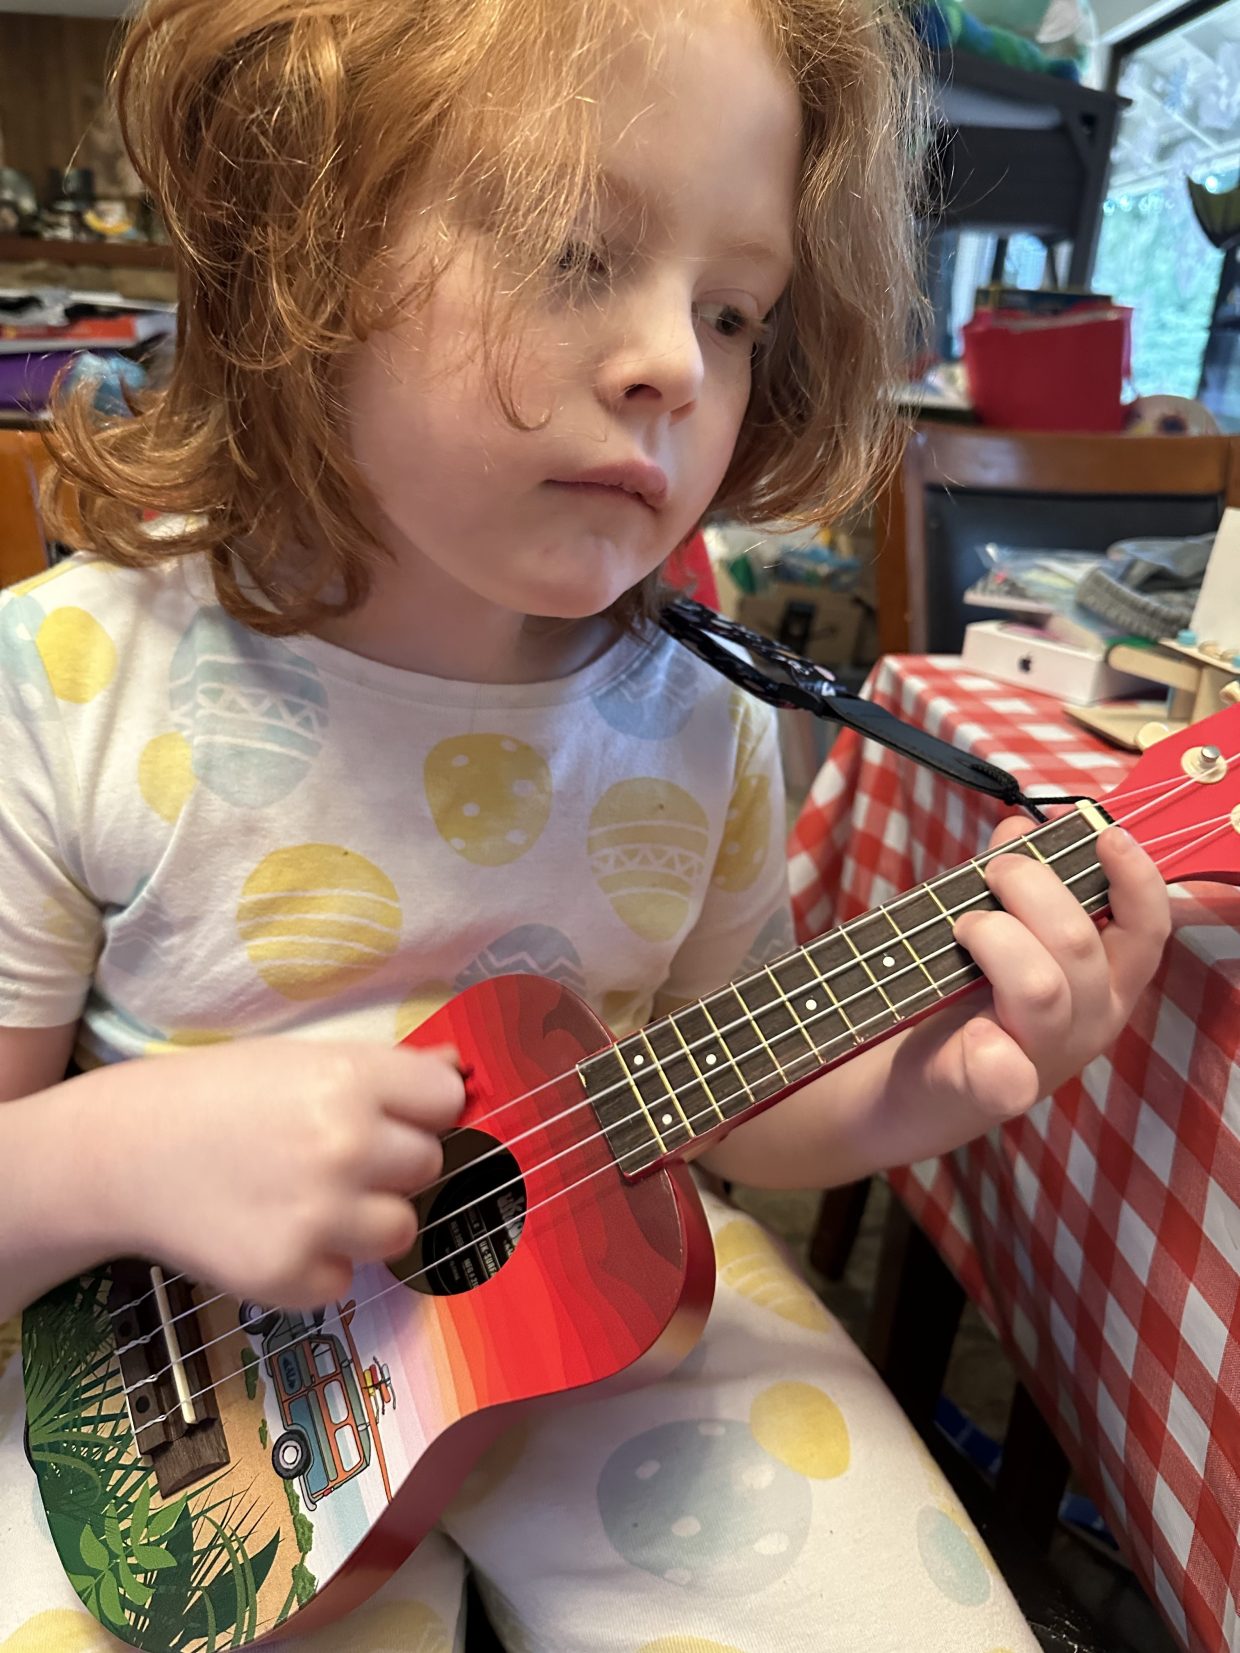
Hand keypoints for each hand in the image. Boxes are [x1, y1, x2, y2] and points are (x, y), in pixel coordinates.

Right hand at [108, 1038, 464, 1308]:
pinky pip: (346, 1278)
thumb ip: (385, 1070)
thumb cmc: (218, 1097)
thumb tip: (459, 1072)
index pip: (447, 1101)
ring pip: (402, 1229)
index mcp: (350, 1079)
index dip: (424, 1109)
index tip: (396, 1115)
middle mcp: (344, 1146)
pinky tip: (276, 1231)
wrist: (125, 1154)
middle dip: (393, 1164)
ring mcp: (319, 1216)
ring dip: (367, 1220)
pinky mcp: (291, 1275)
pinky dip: (319, 1264)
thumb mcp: (300, 1059)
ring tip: (310, 1197)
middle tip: (336, 1156)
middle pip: (430, 1165)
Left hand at [885, 817, 1170, 1140]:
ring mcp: (1045, 1060)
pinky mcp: (992, 1093)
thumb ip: (1012, 882)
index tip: (1107, 835)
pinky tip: (972, 1032)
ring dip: (994, 936)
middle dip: (1030, 886)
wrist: (908, 1092)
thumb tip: (1019, 828)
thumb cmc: (961, 1006)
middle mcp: (1088, 1021)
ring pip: (1041, 986)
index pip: (1145, 928)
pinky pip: (1005, 1069)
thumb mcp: (998, 938)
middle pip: (1080, 942)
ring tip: (962, 927)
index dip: (1136, 879)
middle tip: (990, 873)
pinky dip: (988, 1044)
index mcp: (1102, 980)